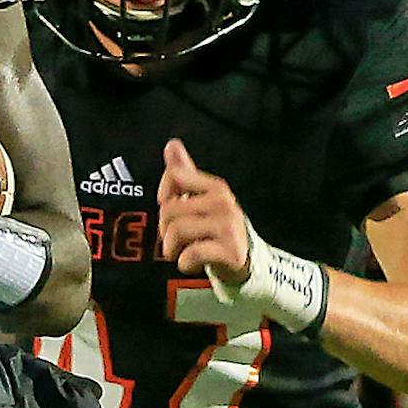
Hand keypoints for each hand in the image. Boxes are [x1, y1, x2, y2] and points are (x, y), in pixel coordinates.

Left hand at [157, 139, 251, 290]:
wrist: (244, 261)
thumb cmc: (217, 230)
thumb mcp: (202, 199)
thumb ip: (184, 173)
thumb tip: (172, 145)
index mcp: (215, 188)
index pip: (175, 174)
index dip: (164, 195)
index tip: (171, 208)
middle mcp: (223, 203)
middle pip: (168, 209)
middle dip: (165, 229)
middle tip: (178, 238)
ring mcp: (228, 226)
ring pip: (175, 231)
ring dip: (172, 249)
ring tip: (183, 251)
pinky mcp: (230, 250)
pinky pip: (190, 254)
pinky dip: (185, 263)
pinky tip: (193, 262)